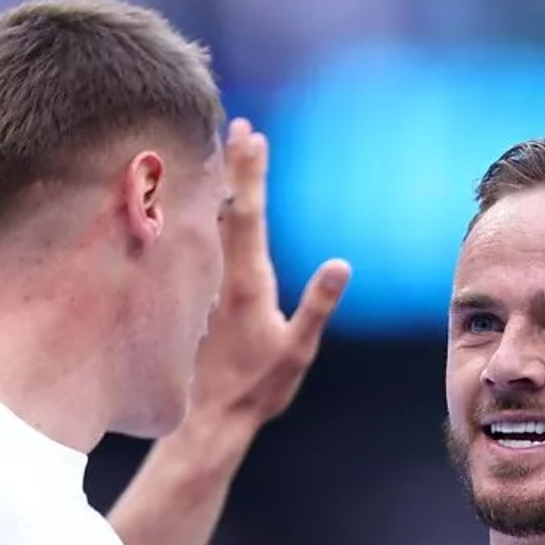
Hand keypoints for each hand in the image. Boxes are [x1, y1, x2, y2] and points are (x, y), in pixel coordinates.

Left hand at [186, 118, 350, 440]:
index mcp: (247, 282)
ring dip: (222, 184)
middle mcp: (222, 275)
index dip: (251, 174)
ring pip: (213, 222)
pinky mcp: (203, 297)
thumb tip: (342, 265)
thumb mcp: (297, 349)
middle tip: (237, 125)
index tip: (253, 136)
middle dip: (234, 164)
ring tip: (225, 151)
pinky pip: (207, 242)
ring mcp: (208, 285)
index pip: (249, 216)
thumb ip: (318, 305)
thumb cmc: (256, 387)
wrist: (207, 418)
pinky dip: (214, 214)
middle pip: (228, 207)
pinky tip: (215, 205)